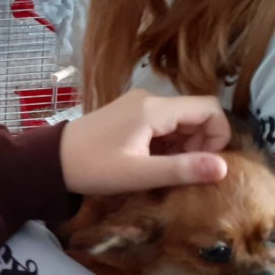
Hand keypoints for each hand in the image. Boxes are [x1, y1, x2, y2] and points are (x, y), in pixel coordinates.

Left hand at [60, 89, 228, 194]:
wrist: (50, 160)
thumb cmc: (92, 168)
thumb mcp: (138, 174)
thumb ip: (181, 170)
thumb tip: (223, 168)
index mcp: (154, 109)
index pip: (209, 108)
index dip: (218, 135)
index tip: (205, 164)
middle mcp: (149, 99)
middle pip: (196, 114)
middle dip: (201, 143)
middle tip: (183, 171)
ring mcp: (138, 105)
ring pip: (180, 120)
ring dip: (184, 145)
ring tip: (164, 170)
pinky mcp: (129, 114)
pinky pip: (162, 123)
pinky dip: (167, 143)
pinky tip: (151, 163)